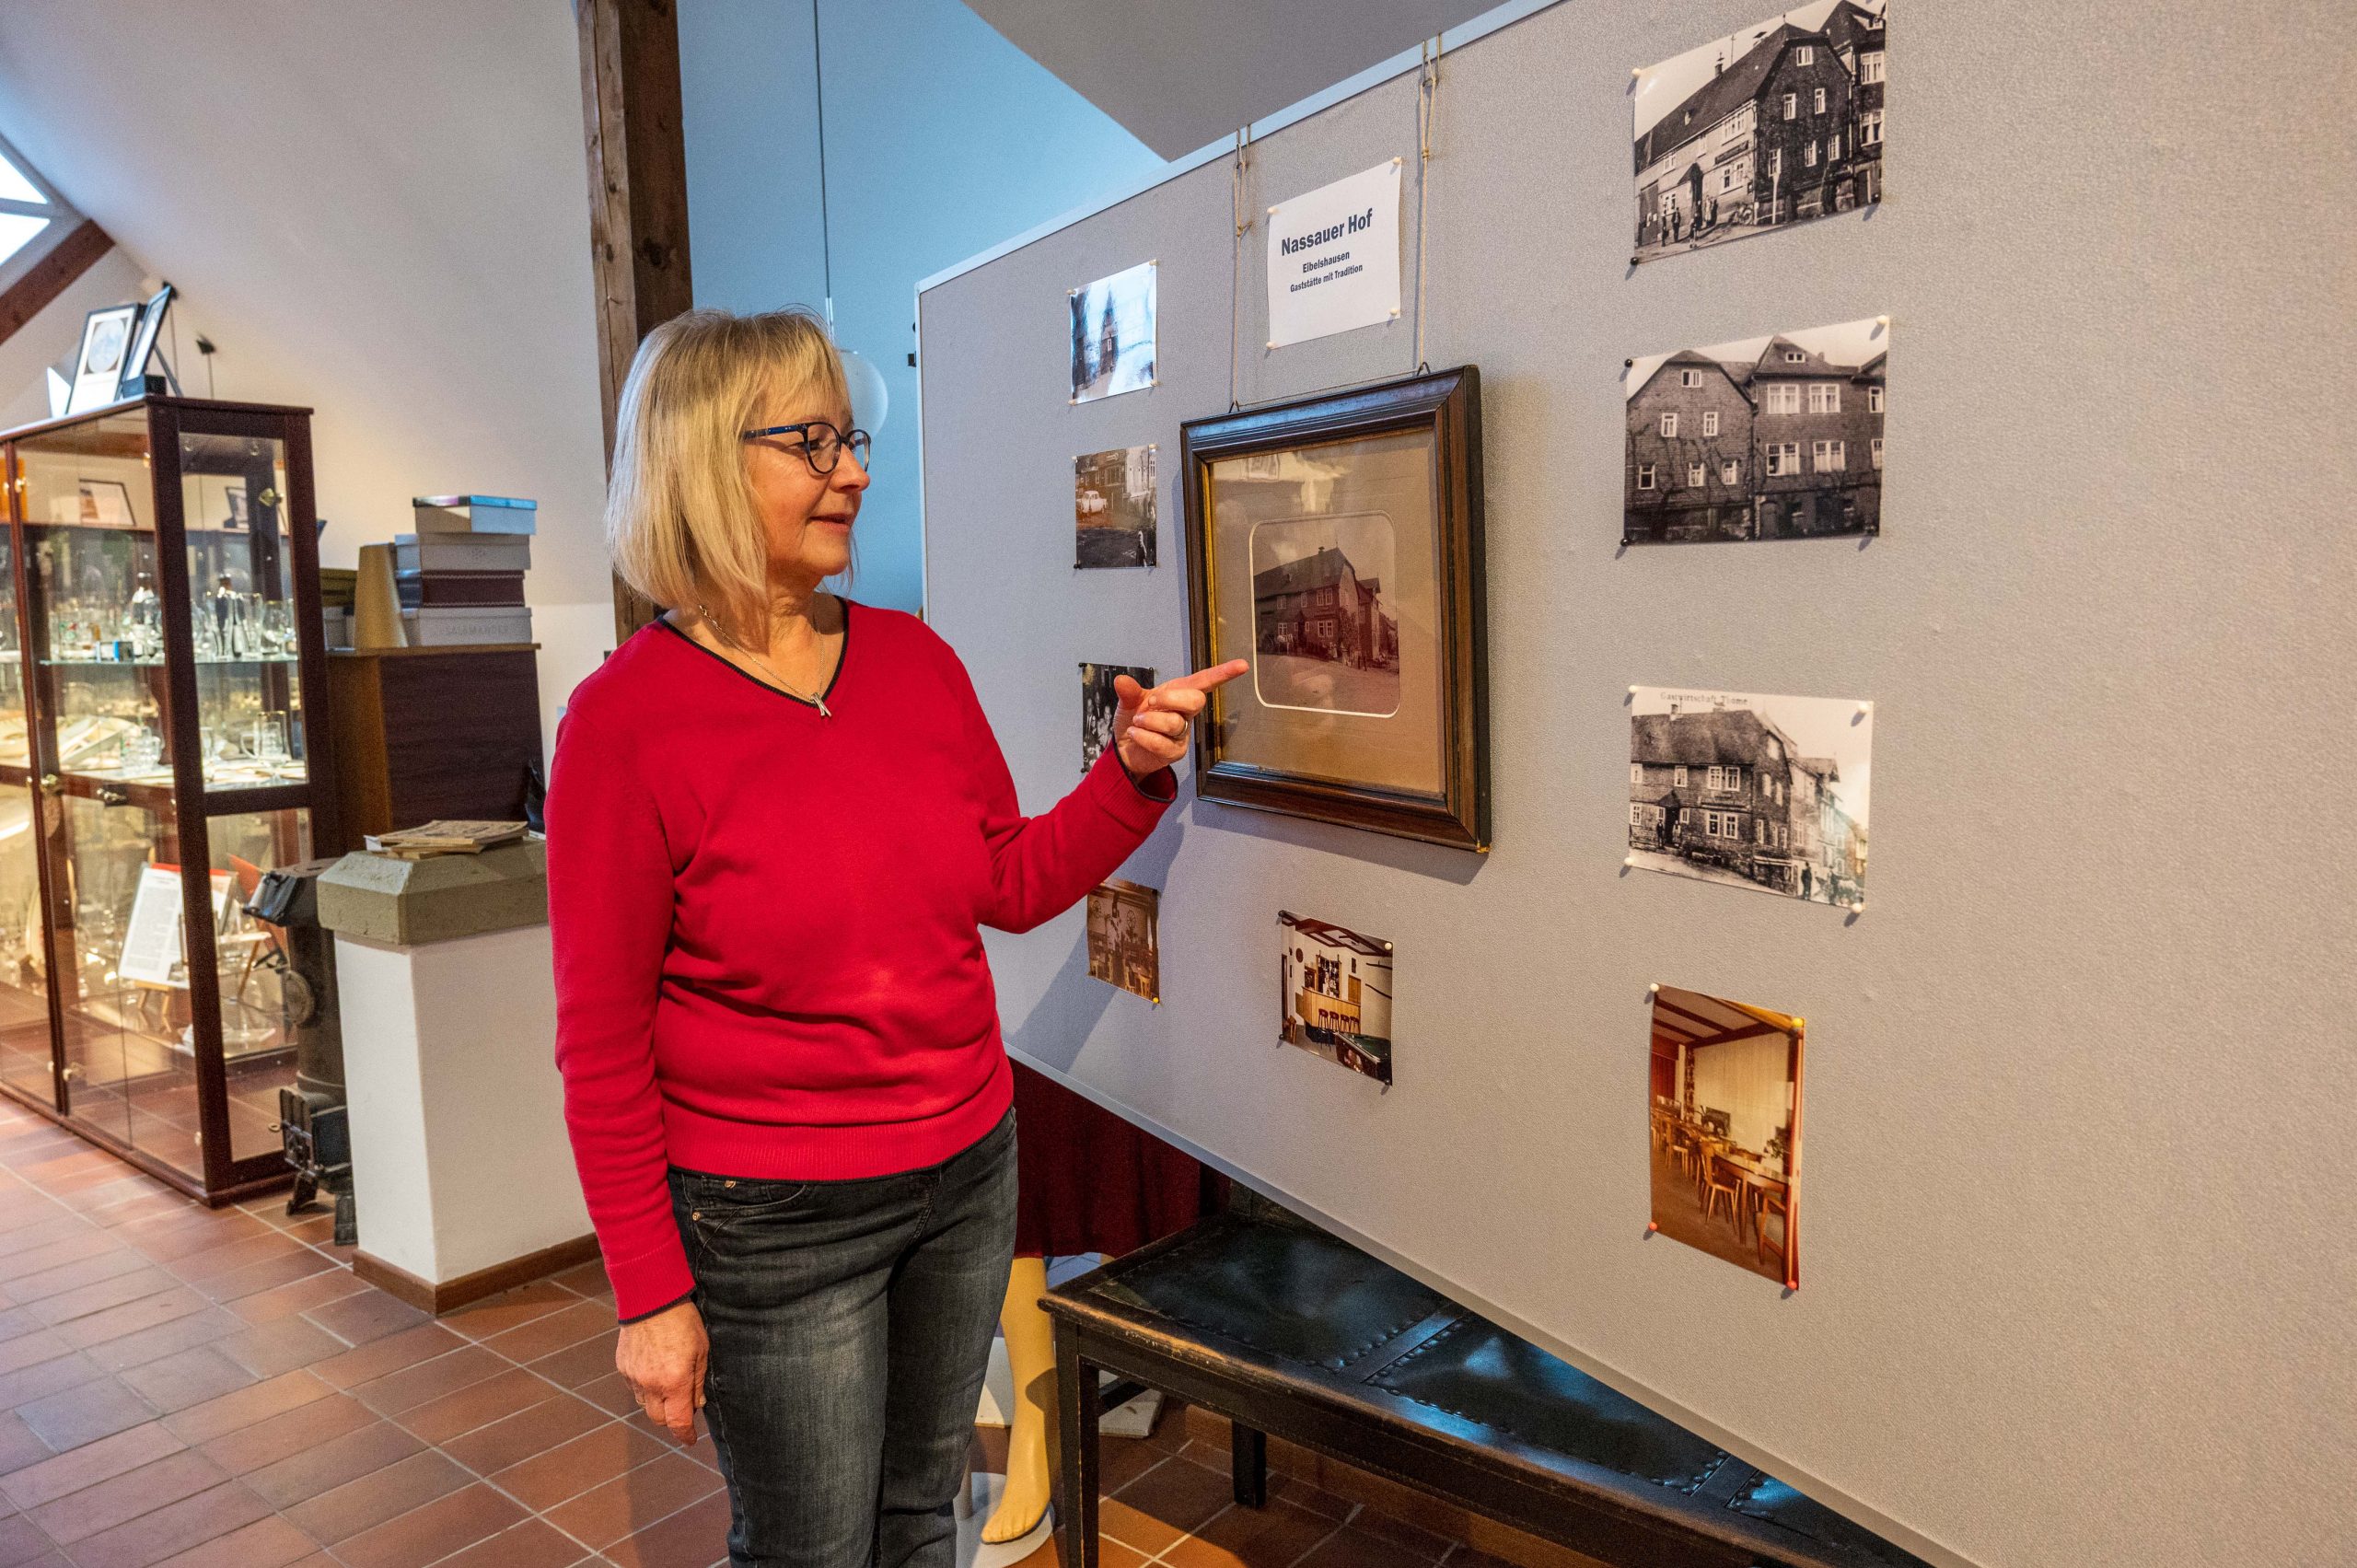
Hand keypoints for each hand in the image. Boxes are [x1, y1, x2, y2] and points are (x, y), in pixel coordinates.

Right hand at [616, 1298, 706, 1443]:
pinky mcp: (623, 1368)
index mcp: (675, 1382)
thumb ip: (698, 1381)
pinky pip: (635, 1388)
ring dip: (658, 1403)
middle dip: (671, 1419)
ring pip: (645, 1404)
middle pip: (659, 1419)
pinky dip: (646, 1388)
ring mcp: (634, 1377)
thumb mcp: (701, 1350)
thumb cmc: (682, 1321)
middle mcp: (652, 1385)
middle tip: (683, 1407)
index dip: (685, 1435)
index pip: (679, 1422)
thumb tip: (697, 1403)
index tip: (690, 1440)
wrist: (650, 1298)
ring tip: (669, 1384)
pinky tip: (654, 1371)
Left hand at [1113, 660, 1249, 777]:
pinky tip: (1135, 735)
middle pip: (1196, 700)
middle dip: (1171, 699)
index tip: (1242, 665)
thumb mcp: (1129, 701)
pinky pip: (1163, 743)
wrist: (1125, 748)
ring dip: (1149, 721)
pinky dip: (1144, 737)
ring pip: (1174, 723)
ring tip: (1137, 722)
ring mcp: (1183, 733)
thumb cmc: (1135, 719)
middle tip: (1150, 703)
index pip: (1204, 681)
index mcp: (1178, 693)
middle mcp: (1185, 713)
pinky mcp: (1176, 752)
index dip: (1223, 673)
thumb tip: (1121, 681)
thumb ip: (1129, 691)